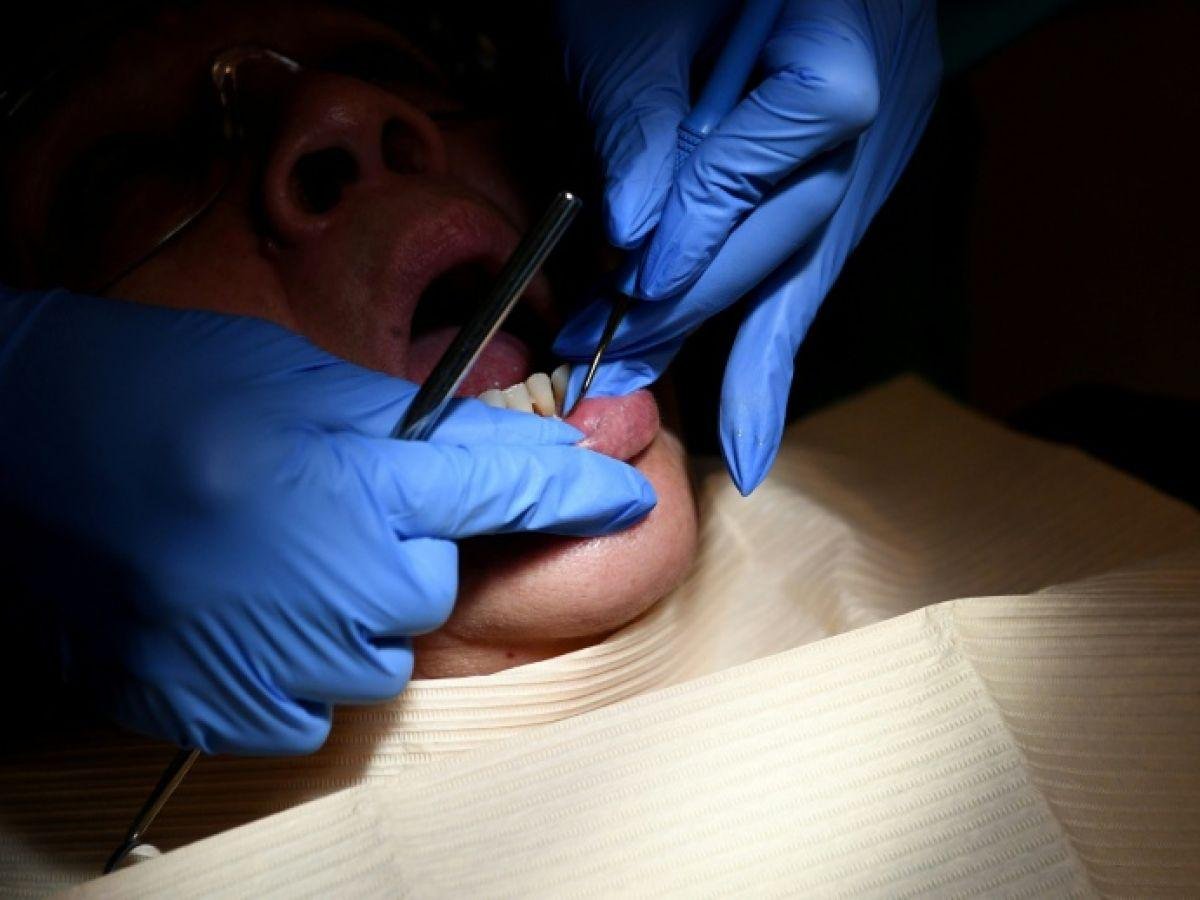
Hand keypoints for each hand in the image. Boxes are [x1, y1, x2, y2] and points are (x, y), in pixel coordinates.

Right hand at [0, 288, 654, 754]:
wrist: (19, 451)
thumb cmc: (157, 392)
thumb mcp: (298, 379)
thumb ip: (409, 429)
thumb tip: (499, 456)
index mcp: (353, 481)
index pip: (504, 488)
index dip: (575, 490)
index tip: (626, 496)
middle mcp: (330, 580)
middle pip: (433, 584)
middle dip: (402, 548)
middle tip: (318, 504)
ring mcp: (276, 655)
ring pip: (375, 647)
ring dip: (345, 607)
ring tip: (260, 552)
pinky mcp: (228, 707)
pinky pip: (315, 700)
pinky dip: (297, 658)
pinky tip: (237, 603)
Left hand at [555, 0, 940, 492]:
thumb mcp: (640, 14)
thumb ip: (643, 116)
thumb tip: (635, 231)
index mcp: (840, 47)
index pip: (756, 171)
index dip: (688, 238)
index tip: (629, 292)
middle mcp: (878, 107)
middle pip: (784, 234)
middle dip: (690, 306)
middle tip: (612, 361)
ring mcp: (877, 141)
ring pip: (801, 263)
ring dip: (725, 339)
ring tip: (666, 401)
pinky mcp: (859, 166)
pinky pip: (813, 263)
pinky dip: (774, 341)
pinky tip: (752, 433)